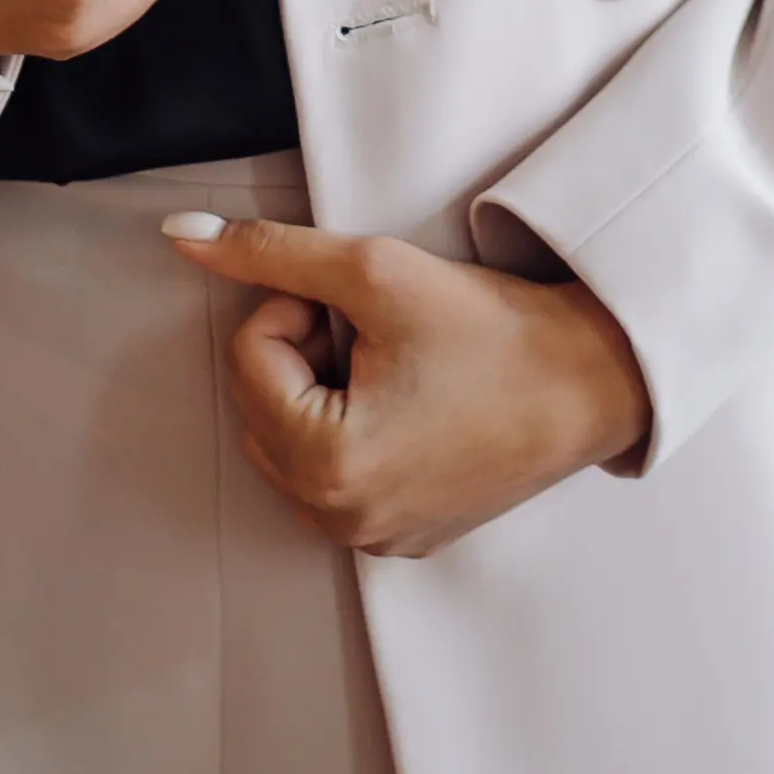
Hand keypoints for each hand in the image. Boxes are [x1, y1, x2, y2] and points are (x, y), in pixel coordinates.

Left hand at [160, 214, 651, 556]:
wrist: (593, 380)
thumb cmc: (493, 328)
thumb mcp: (373, 271)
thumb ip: (269, 252)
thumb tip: (179, 234)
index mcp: (327, 466)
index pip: (248, 356)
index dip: (296, 307)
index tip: (361, 305)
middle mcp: (342, 521)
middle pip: (261, 405)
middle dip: (302, 355)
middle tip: (377, 334)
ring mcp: (373, 539)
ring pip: (291, 442)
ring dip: (321, 392)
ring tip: (395, 369)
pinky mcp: (402, 538)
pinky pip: (334, 478)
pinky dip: (351, 434)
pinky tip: (413, 405)